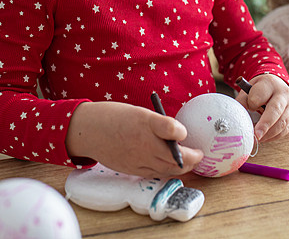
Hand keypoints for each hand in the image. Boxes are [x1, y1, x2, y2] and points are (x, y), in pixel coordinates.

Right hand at [66, 101, 203, 177]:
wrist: (89, 130)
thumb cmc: (115, 117)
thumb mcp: (140, 112)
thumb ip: (160, 124)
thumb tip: (180, 134)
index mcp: (145, 122)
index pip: (171, 128)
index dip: (182, 131)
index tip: (186, 132)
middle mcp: (143, 142)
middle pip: (175, 157)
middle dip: (192, 158)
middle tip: (199, 153)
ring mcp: (138, 159)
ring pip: (168, 169)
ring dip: (183, 167)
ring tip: (189, 161)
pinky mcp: (133, 170)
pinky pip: (156, 174)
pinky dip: (167, 172)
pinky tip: (171, 167)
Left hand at [235, 74, 288, 142]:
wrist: (277, 86)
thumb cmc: (260, 89)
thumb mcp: (249, 89)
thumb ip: (242, 102)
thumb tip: (236, 118)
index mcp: (269, 84)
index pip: (260, 95)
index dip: (252, 104)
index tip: (249, 108)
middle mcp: (283, 94)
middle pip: (275, 109)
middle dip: (265, 124)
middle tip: (256, 135)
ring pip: (282, 122)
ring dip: (269, 133)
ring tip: (257, 138)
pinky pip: (285, 129)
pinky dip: (274, 136)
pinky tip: (265, 138)